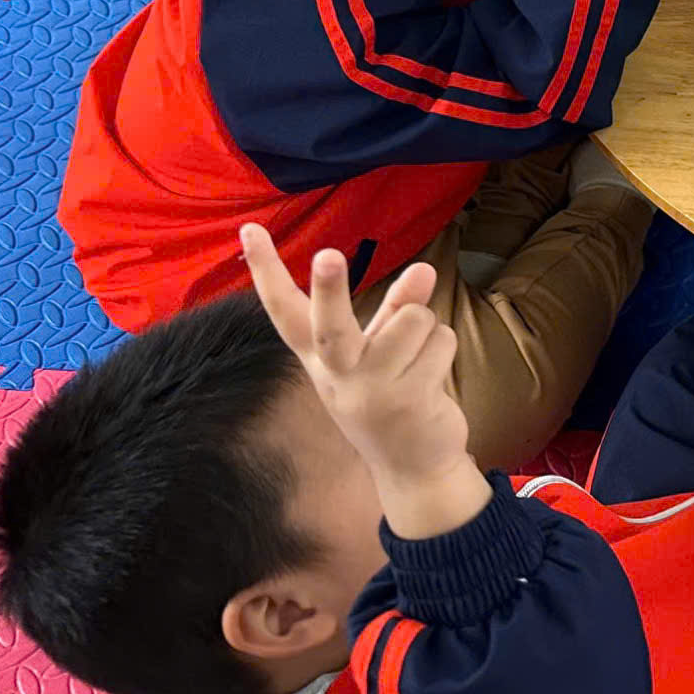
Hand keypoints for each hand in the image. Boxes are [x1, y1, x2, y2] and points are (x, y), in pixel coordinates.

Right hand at [239, 224, 487, 540]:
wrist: (413, 466)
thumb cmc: (392, 392)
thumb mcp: (382, 348)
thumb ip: (396, 307)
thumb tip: (424, 270)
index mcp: (321, 358)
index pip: (285, 311)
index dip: (266, 271)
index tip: (249, 227)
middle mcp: (338, 374)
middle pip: (331, 326)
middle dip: (331, 290)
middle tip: (328, 255)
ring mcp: (370, 391)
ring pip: (413, 318)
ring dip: (426, 326)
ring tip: (416, 356)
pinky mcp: (407, 401)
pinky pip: (441, 340)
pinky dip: (444, 349)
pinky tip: (431, 378)